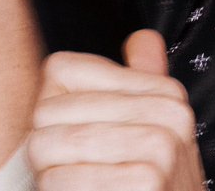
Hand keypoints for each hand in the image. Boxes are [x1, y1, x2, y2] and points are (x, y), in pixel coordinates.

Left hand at [28, 30, 205, 189]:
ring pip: (46, 145)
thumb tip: (143, 39)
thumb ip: (145, 83)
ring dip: (51, 176)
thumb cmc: (152, 190)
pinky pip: (60, 181)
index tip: (80, 136)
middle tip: (76, 171)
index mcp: (165, 94)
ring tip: (80, 186)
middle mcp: (168, 116)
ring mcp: (159, 151)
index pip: (60, 70)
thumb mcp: (154, 134)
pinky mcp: (144, 184)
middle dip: (47, 148)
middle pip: (47, 110)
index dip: (54, 107)